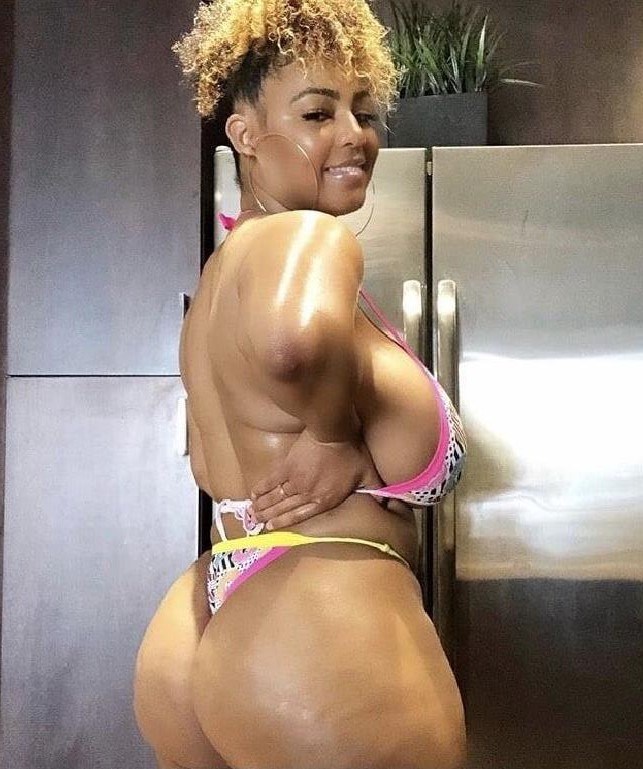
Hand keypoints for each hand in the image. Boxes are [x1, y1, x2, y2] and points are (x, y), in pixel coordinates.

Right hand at [248, 427, 382, 530]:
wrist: (333, 432)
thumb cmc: (351, 452)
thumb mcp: (368, 473)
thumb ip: (374, 489)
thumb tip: (386, 501)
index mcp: (325, 499)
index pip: (302, 516)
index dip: (286, 524)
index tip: (272, 530)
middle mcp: (307, 494)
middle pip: (285, 509)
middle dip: (270, 517)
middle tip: (257, 523)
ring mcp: (295, 481)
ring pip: (275, 497)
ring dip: (263, 506)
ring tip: (252, 513)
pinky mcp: (287, 466)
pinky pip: (271, 480)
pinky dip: (262, 488)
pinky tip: (253, 494)